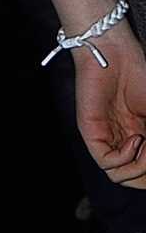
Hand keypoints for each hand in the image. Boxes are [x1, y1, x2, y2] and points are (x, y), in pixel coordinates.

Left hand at [76, 22, 145, 187]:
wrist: (115, 54)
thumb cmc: (139, 75)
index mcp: (137, 137)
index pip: (144, 172)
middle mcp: (120, 142)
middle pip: (133, 178)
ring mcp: (106, 138)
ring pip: (119, 175)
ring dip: (139, 166)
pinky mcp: (92, 134)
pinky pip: (106, 162)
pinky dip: (125, 158)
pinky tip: (137, 140)